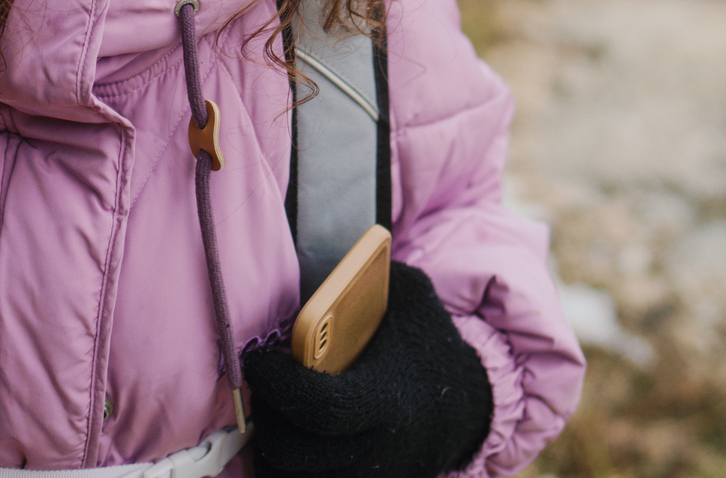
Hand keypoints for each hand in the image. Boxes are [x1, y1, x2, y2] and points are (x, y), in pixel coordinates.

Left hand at [244, 262, 493, 477]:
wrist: (468, 406)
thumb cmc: (429, 346)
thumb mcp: (412, 298)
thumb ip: (371, 277)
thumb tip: (321, 269)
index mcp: (386, 400)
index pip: (318, 407)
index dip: (277, 385)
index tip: (257, 360)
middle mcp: (376, 449)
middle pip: (293, 455)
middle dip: (264, 421)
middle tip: (261, 390)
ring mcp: (369, 476)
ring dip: (270, 448)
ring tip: (271, 413)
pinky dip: (290, 467)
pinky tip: (291, 434)